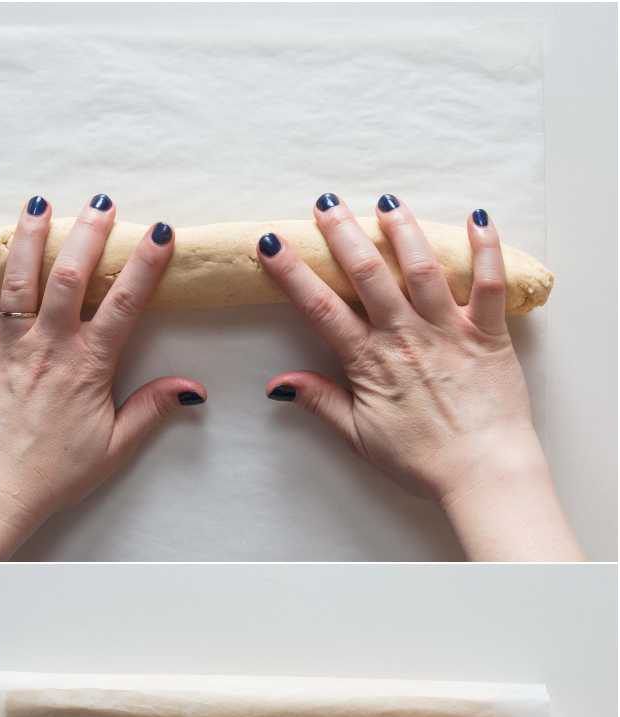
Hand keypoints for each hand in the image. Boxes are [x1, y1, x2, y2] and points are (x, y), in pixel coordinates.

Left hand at [0, 194, 203, 560]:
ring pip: (20, 281)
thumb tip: (193, 387)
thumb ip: (151, 409)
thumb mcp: (115, 446)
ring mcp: (10, 345)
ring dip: (30, 239)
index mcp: (88, 364)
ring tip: (40, 203)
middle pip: (69, 277)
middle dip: (87, 234)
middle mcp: (48, 345)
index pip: (124, 304)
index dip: (145, 266)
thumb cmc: (56, 472)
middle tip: (102, 202)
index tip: (162, 232)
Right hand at [258, 195, 581, 560]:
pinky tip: (477, 218)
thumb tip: (277, 384)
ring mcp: (449, 330)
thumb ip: (319, 402)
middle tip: (326, 203)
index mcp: (368, 361)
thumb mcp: (357, 436)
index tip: (271, 244)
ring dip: (403, 230)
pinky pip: (490, 284)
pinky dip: (486, 248)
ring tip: (387, 199)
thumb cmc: (420, 459)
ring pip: (422, 269)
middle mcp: (406, 337)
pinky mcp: (489, 333)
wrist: (482, 473)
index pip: (320, 307)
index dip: (292, 272)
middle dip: (343, 234)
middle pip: (368, 274)